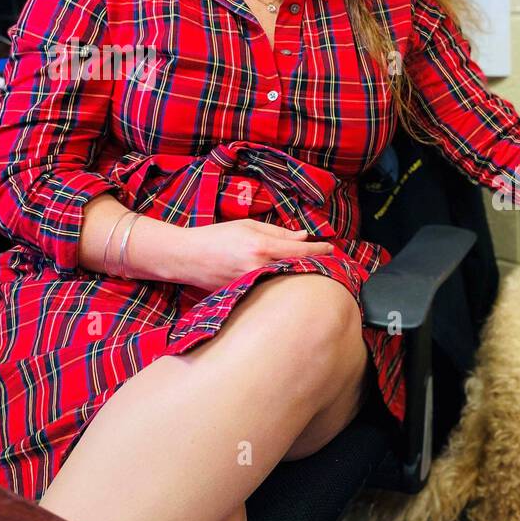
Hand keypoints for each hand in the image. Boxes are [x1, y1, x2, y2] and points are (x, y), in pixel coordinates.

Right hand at [178, 220, 336, 293]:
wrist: (187, 258)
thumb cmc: (216, 237)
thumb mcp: (248, 226)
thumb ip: (278, 233)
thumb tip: (304, 237)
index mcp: (261, 247)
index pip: (300, 251)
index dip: (319, 250)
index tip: (332, 249)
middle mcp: (259, 268)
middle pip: (298, 270)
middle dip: (316, 266)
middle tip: (331, 263)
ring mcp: (253, 284)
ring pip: (287, 282)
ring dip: (302, 277)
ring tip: (316, 273)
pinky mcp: (245, 294)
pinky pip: (271, 290)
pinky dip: (284, 286)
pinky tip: (292, 284)